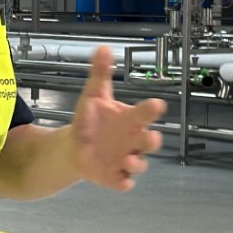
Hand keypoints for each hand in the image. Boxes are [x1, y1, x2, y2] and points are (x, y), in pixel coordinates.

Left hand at [71, 47, 164, 190]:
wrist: (76, 146)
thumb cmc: (91, 120)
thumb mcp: (94, 96)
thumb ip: (101, 74)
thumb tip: (103, 48)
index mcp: (131, 120)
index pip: (145, 113)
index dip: (151, 110)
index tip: (157, 105)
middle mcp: (133, 141)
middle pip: (149, 141)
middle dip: (151, 140)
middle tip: (148, 136)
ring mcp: (126, 160)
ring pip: (140, 164)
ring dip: (137, 163)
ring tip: (128, 161)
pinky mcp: (115, 177)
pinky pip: (124, 183)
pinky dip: (124, 184)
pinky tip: (123, 184)